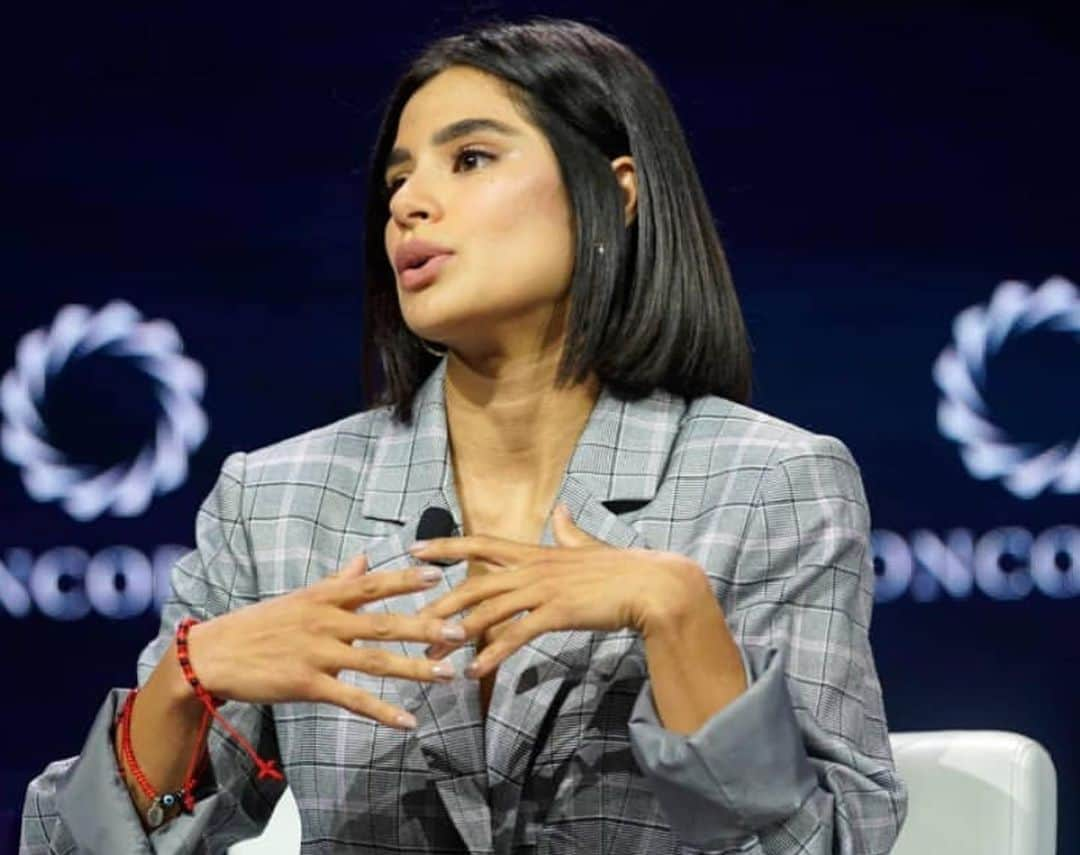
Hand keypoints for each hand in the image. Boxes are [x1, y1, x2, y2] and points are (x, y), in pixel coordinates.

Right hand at [185, 557, 466, 728]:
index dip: (406, 579)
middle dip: (424, 625)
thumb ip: (338, 580)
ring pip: (375, 660)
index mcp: (325, 597)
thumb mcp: (301, 596)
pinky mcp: (309, 684)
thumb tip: (365, 558)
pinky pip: (353, 699)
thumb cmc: (260, 624)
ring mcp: (318, 653)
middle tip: (460, 630)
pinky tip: (408, 721)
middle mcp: (327, 621)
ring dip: (414, 668)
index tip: (440, 574)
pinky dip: (382, 711)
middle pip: (384, 622)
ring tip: (447, 674)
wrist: (213, 654)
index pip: (373, 584)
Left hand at [410, 503, 708, 678]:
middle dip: (440, 603)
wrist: (651, 585)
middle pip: (474, 583)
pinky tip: (476, 672)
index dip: (445, 545)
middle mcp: (533, 568)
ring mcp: (544, 590)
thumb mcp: (587, 545)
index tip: (414, 548)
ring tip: (433, 658)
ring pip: (489, 610)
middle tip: (411, 623)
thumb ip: (568, 531)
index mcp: (535, 552)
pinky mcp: (557, 613)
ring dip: (458, 635)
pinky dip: (493, 654)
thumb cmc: (621, 568)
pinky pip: (516, 635)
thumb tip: (561, 511)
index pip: (480, 543)